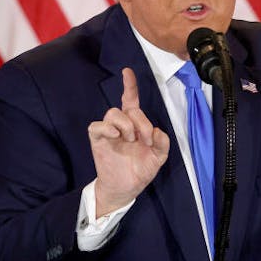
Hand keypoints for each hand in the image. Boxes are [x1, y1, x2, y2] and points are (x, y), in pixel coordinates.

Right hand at [88, 68, 169, 215]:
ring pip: (112, 113)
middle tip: (145, 140)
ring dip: (126, 125)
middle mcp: (121, 125)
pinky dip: (107, 128)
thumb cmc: (140, 170)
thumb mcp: (158, 157)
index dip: (129, 85)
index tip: (127, 71)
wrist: (125, 189)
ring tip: (131, 140)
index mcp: (135, 125)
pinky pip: (97, 126)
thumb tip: (157, 131)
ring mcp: (109, 132)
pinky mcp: (98, 140)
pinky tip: (117, 136)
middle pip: (128, 109)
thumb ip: (163, 143)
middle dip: (141, 122)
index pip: (131, 100)